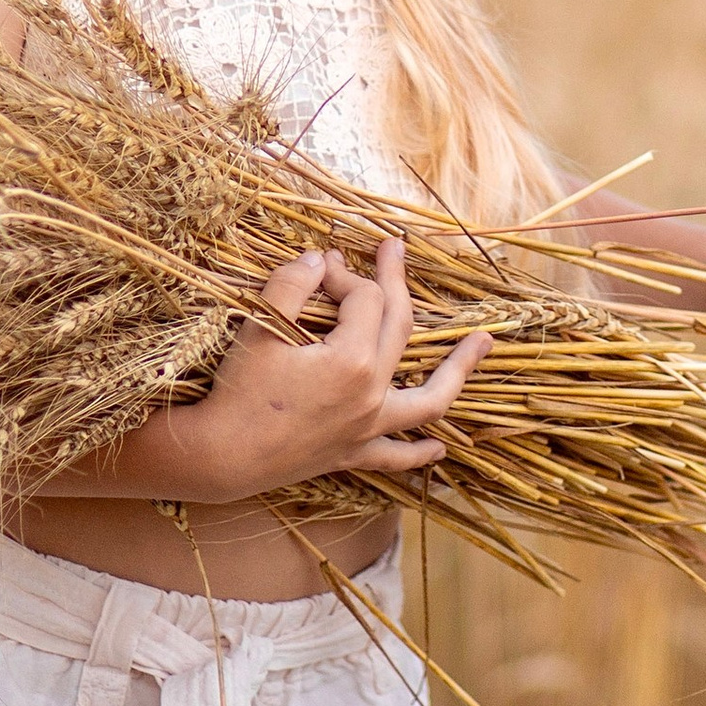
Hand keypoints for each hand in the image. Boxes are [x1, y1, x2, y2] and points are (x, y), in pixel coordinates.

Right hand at [170, 238, 487, 505]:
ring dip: (459, 369)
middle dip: (397, 282)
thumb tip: (322, 259)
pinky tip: (441, 447)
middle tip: (395, 249)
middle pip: (399, 326)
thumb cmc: (239, 389)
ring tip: (485, 344)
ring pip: (429, 399)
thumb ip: (294, 283)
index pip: (362, 298)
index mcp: (353, 360)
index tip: (319, 267)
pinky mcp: (353, 453)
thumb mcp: (262, 325)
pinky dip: (422, 451)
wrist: (220, 456)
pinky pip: (398, 456)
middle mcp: (372, 394)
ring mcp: (367, 428)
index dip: (343, 274)